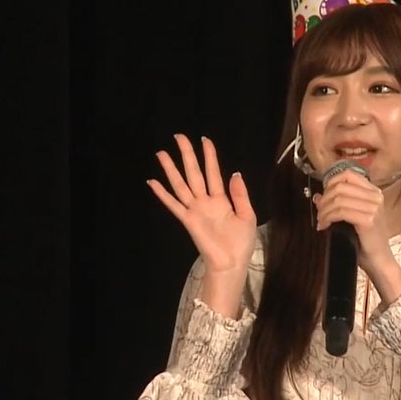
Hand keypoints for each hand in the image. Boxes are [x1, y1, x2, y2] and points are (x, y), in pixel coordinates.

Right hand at [149, 135, 257, 313]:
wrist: (232, 263)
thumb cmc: (241, 243)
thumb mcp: (248, 215)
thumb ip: (240, 194)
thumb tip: (234, 172)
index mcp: (222, 199)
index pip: (213, 172)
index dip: (209, 156)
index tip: (204, 140)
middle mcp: (205, 201)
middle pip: (194, 173)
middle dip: (187, 155)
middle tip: (179, 137)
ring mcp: (195, 210)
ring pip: (181, 184)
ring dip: (171, 169)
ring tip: (162, 154)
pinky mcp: (187, 220)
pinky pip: (173, 204)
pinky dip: (162, 194)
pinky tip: (152, 182)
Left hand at [312, 169, 400, 300]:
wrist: (379, 260)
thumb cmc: (366, 241)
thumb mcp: (351, 218)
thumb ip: (337, 204)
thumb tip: (317, 196)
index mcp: (374, 192)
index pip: (348, 174)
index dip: (330, 182)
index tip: (323, 196)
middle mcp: (375, 197)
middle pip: (340, 186)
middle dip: (324, 199)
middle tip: (319, 213)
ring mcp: (373, 207)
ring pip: (338, 199)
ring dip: (324, 210)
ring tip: (321, 221)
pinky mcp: (368, 220)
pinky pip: (340, 212)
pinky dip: (328, 218)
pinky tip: (324, 226)